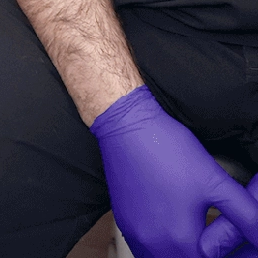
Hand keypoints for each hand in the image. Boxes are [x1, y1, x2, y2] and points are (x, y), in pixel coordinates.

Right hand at [92, 85, 257, 256]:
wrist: (124, 124)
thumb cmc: (165, 148)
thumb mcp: (216, 181)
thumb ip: (247, 215)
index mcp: (181, 241)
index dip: (241, 252)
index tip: (250, 241)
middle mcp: (154, 245)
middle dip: (218, 253)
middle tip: (233, 239)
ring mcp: (136, 235)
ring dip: (191, 253)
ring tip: (207, 235)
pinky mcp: (125, 222)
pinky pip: (149, 249)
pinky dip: (168, 247)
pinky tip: (178, 228)